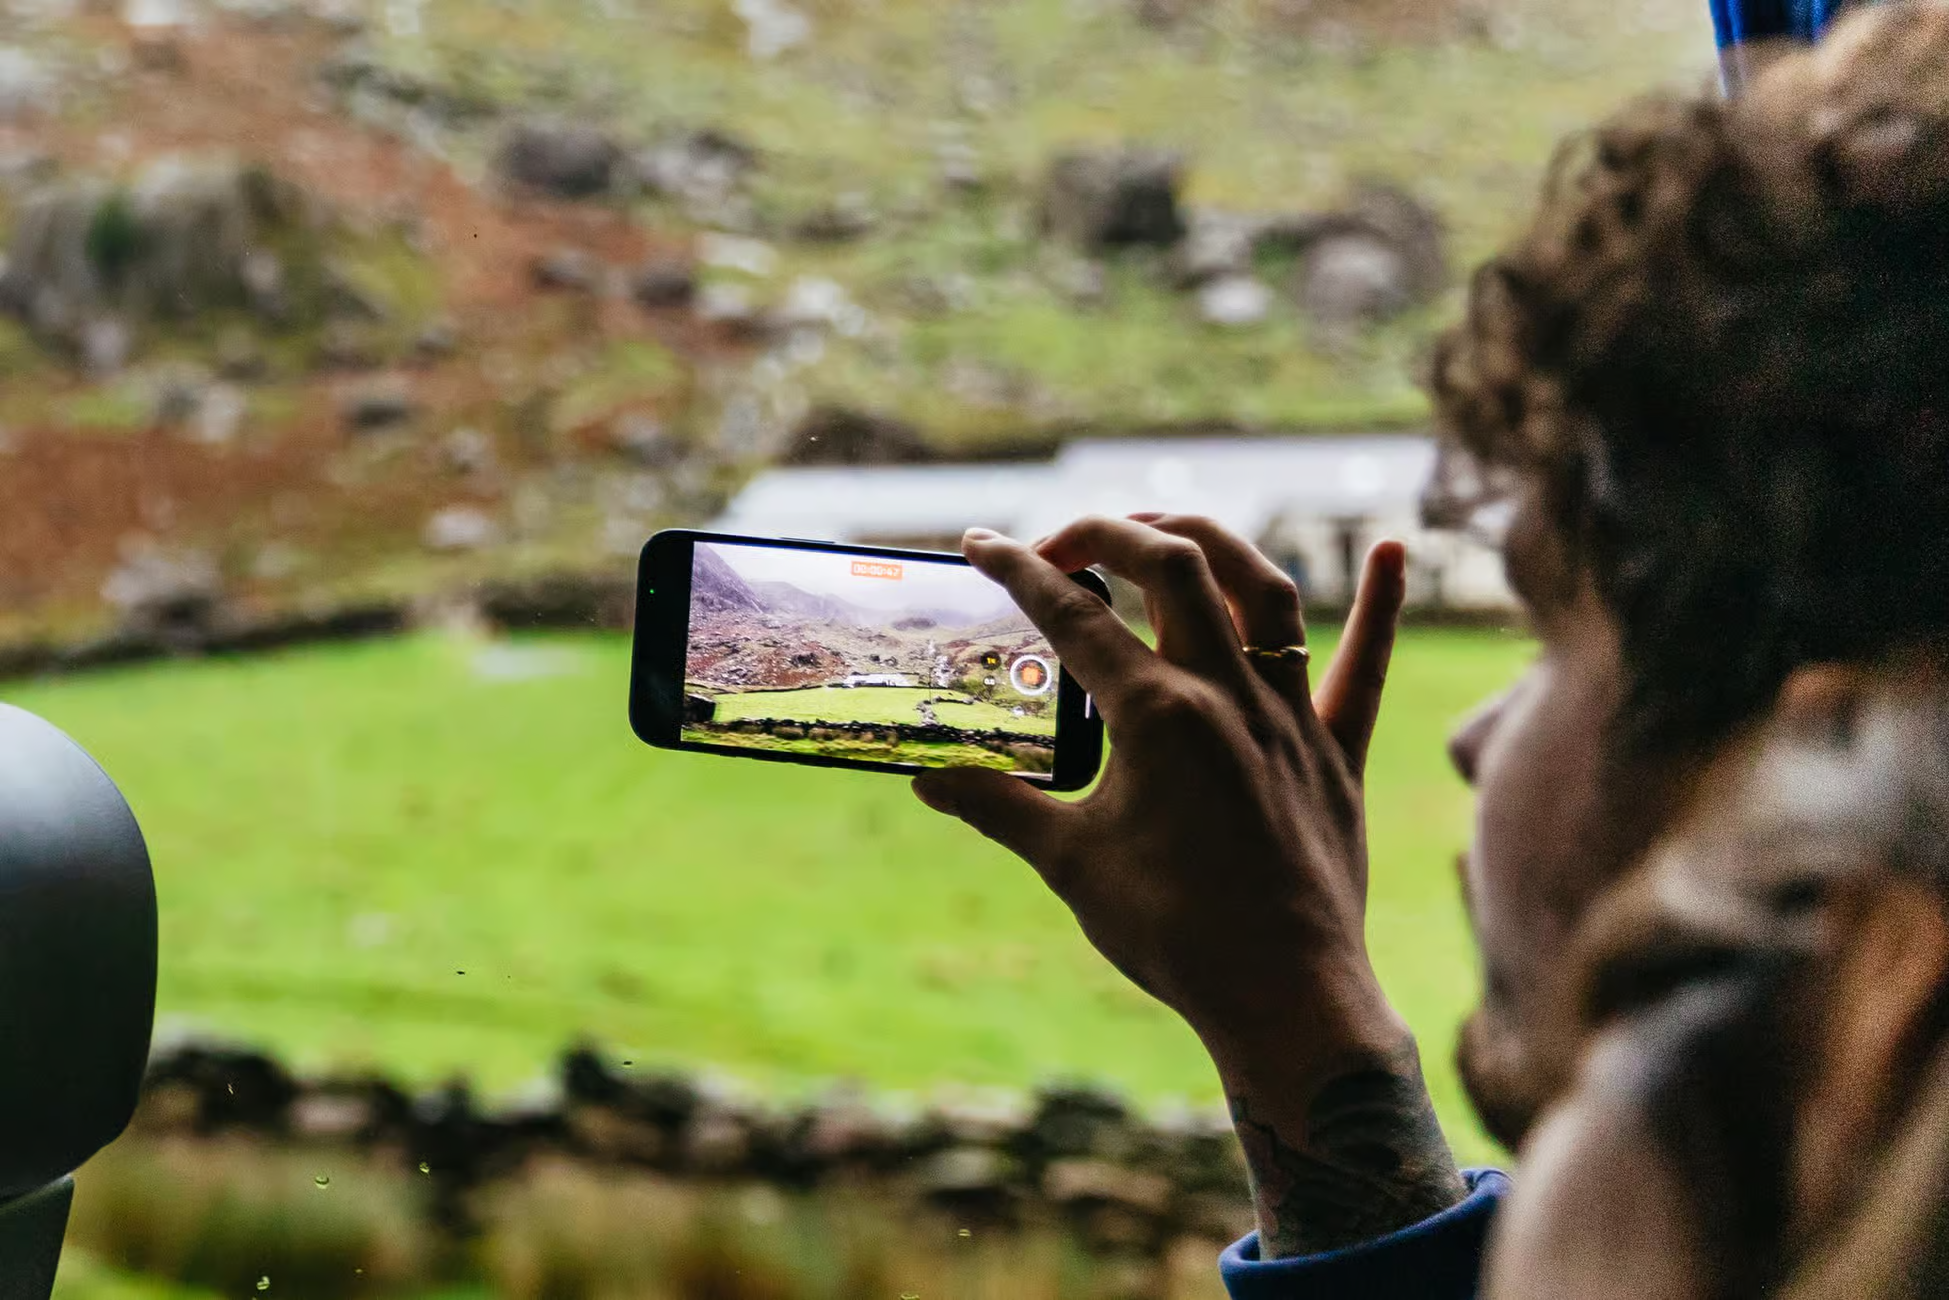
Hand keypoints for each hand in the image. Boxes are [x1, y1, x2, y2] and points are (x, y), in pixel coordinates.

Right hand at [913, 514, 1464, 1254]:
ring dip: (1210, 543)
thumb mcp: (1068, 864)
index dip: (1018, 570)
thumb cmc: (1172, 936)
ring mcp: (1291, 715)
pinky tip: (1390, 548)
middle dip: (1109, 531)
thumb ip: (995, 806)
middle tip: (1062, 546)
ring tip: (1162, 535)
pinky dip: (1380, 603)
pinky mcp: (1337, 749)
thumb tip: (925, 779)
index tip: (980, 544)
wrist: (1284, 997)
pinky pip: (1368, 664)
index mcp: (1157, 716)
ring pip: (1260, 588)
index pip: (1073, 616)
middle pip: (1171, 565)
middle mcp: (1228, 694)